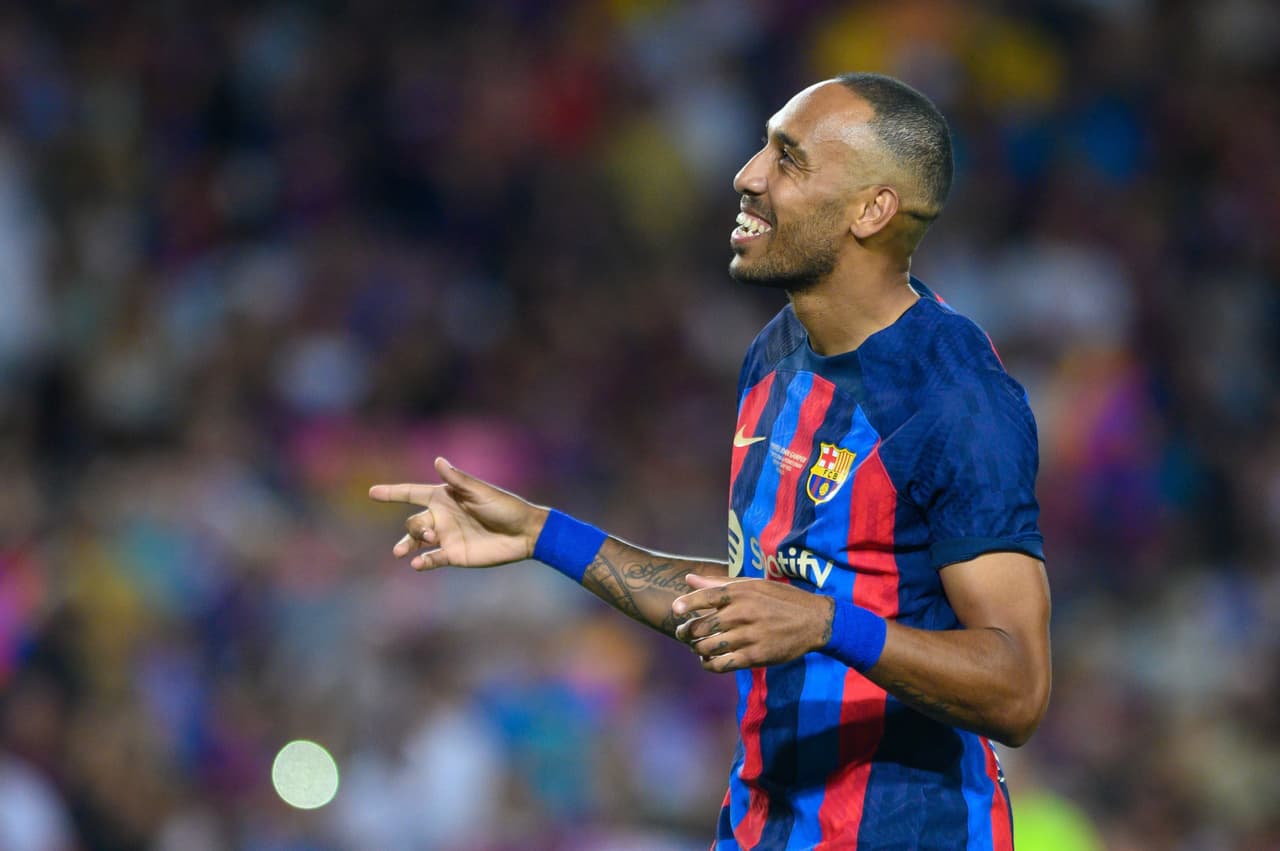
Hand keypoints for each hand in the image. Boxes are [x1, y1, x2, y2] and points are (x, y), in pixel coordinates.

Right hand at [369, 457, 548, 569]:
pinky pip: (432, 559)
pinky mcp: (454, 555)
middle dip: (413, 528)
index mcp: (445, 497)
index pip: (412, 493)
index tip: (372, 493)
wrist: (524, 533)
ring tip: (401, 552)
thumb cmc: (505, 507)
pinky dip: (423, 562)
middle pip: (413, 522)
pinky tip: (418, 565)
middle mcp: (441, 516)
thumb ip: (458, 480)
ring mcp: (446, 537)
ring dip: (408, 544)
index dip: (392, 492)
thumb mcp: (481, 492)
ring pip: (416, 540)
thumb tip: (438, 460)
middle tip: (429, 533)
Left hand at [672, 574, 834, 672]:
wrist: (814, 621)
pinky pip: (722, 664)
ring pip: (707, 647)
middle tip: (684, 633)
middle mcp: (742, 613)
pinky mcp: (755, 657)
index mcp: (740, 592)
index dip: (685, 604)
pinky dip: (709, 664)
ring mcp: (748, 636)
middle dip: (686, 632)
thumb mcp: (753, 584)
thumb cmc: (781, 599)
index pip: (704, 597)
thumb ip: (718, 583)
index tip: (675, 609)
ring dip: (696, 649)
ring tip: (697, 647)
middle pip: (700, 626)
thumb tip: (688, 579)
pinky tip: (708, 660)